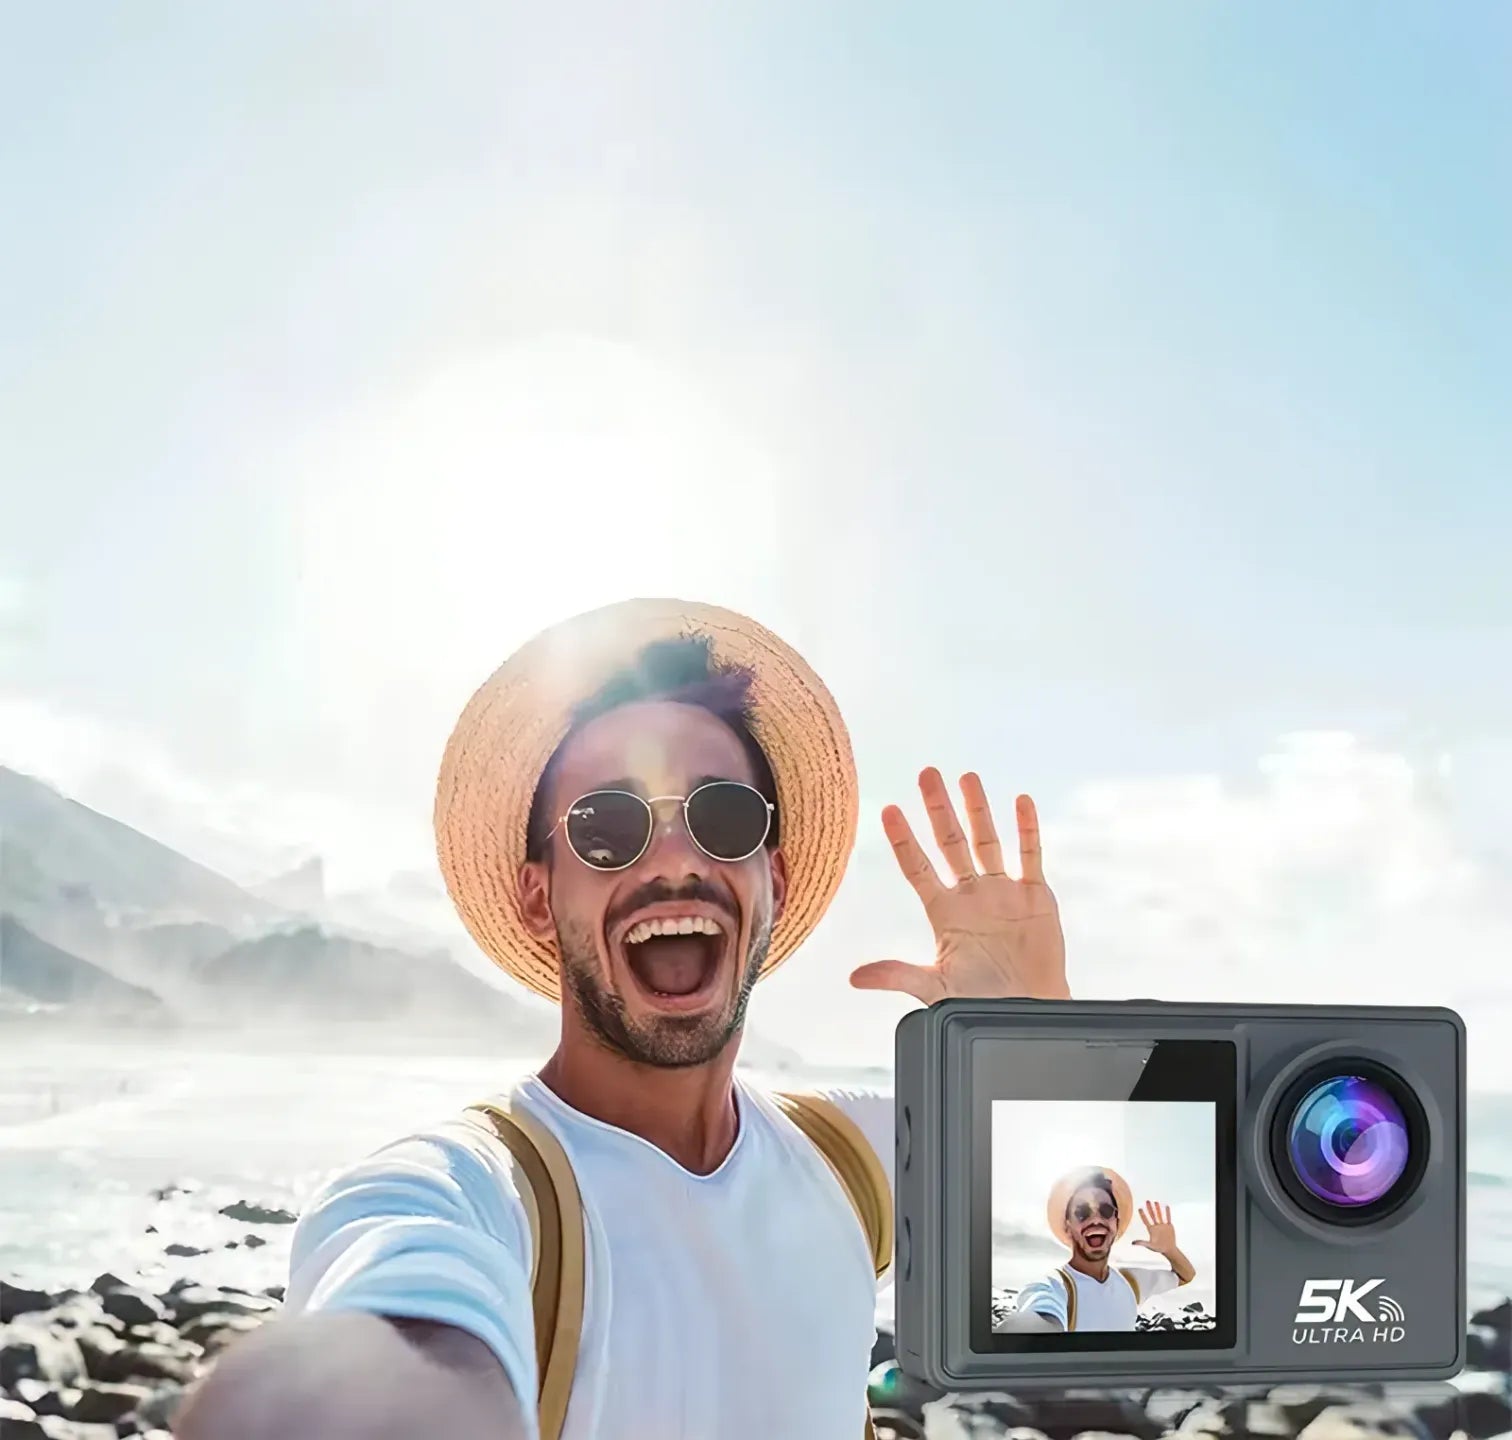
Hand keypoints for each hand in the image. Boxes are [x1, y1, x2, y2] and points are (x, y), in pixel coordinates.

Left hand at [849, 768, 1069, 1004]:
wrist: (1028, 1013)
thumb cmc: (981, 1001)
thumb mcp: (936, 989)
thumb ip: (899, 976)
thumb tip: (855, 977)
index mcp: (944, 912)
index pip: (918, 868)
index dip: (904, 840)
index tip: (889, 810)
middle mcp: (970, 894)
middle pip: (950, 842)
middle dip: (939, 809)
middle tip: (927, 774)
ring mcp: (1002, 892)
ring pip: (987, 841)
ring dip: (978, 810)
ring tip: (967, 777)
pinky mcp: (1034, 896)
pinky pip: (1029, 856)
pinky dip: (1026, 830)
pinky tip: (1020, 802)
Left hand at [1132, 1201, 1176, 1256]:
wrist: (1169, 1250)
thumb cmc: (1159, 1248)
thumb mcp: (1150, 1246)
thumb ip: (1142, 1243)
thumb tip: (1132, 1243)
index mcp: (1151, 1230)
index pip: (1146, 1220)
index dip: (1143, 1214)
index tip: (1140, 1208)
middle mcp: (1156, 1226)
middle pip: (1152, 1215)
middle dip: (1150, 1208)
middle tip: (1147, 1201)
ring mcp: (1162, 1225)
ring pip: (1159, 1215)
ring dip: (1157, 1208)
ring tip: (1156, 1202)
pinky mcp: (1169, 1226)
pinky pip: (1168, 1218)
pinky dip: (1167, 1212)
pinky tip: (1166, 1206)